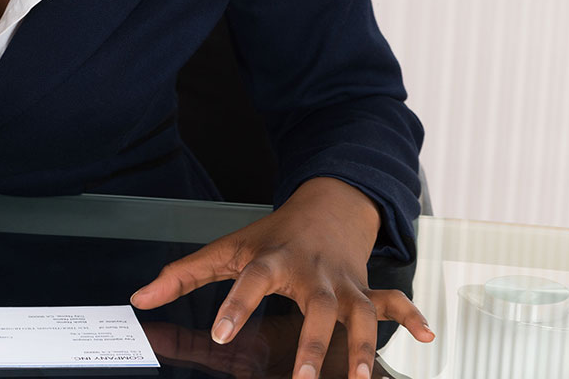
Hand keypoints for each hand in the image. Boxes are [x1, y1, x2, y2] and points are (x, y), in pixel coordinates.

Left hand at [131, 177, 434, 378]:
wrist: (326, 206)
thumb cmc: (272, 236)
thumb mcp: (228, 248)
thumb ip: (184, 275)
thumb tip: (140, 298)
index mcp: (273, 260)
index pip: (250, 282)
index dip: (234, 307)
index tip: (220, 333)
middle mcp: (312, 273)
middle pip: (314, 308)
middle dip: (310, 343)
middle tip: (300, 377)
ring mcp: (344, 283)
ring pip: (358, 315)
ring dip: (362, 346)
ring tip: (360, 378)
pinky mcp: (366, 290)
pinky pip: (394, 303)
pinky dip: (412, 318)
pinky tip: (427, 339)